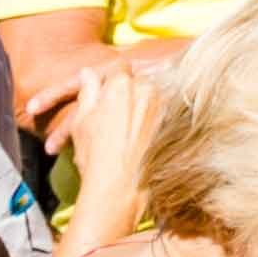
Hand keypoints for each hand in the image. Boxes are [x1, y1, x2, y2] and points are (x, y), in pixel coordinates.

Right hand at [63, 56, 159, 234]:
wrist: (119, 189)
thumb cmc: (95, 157)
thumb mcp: (82, 123)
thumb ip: (88, 92)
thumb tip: (88, 72)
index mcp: (121, 85)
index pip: (120, 67)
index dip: (113, 77)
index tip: (110, 89)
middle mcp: (147, 88)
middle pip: (140, 78)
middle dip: (131, 89)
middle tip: (119, 110)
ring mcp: (164, 104)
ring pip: (155, 93)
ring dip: (146, 102)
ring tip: (132, 127)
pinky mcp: (175, 120)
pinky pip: (167, 109)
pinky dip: (158, 116)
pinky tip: (147, 133)